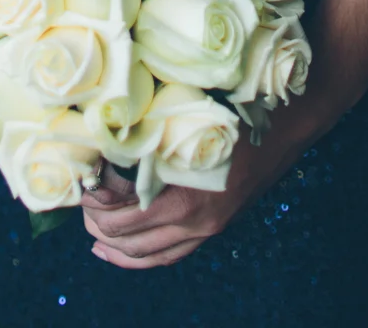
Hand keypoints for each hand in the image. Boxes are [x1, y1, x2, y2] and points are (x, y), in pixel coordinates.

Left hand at [81, 82, 350, 270]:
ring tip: (91, 229)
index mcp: (184, 194)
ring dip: (112, 246)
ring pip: (145, 255)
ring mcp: (206, 229)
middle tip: (80, 199)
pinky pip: (168, 257)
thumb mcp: (189, 115)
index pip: (120, 215)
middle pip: (126, 239)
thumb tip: (106, 129)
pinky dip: (138, 259)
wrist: (288, 122)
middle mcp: (194, 221)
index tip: (78, 179)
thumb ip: (153, 130)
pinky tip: (116, 252)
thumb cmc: (236, 108)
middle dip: (95, 224)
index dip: (92, 201)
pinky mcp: (214, 228)